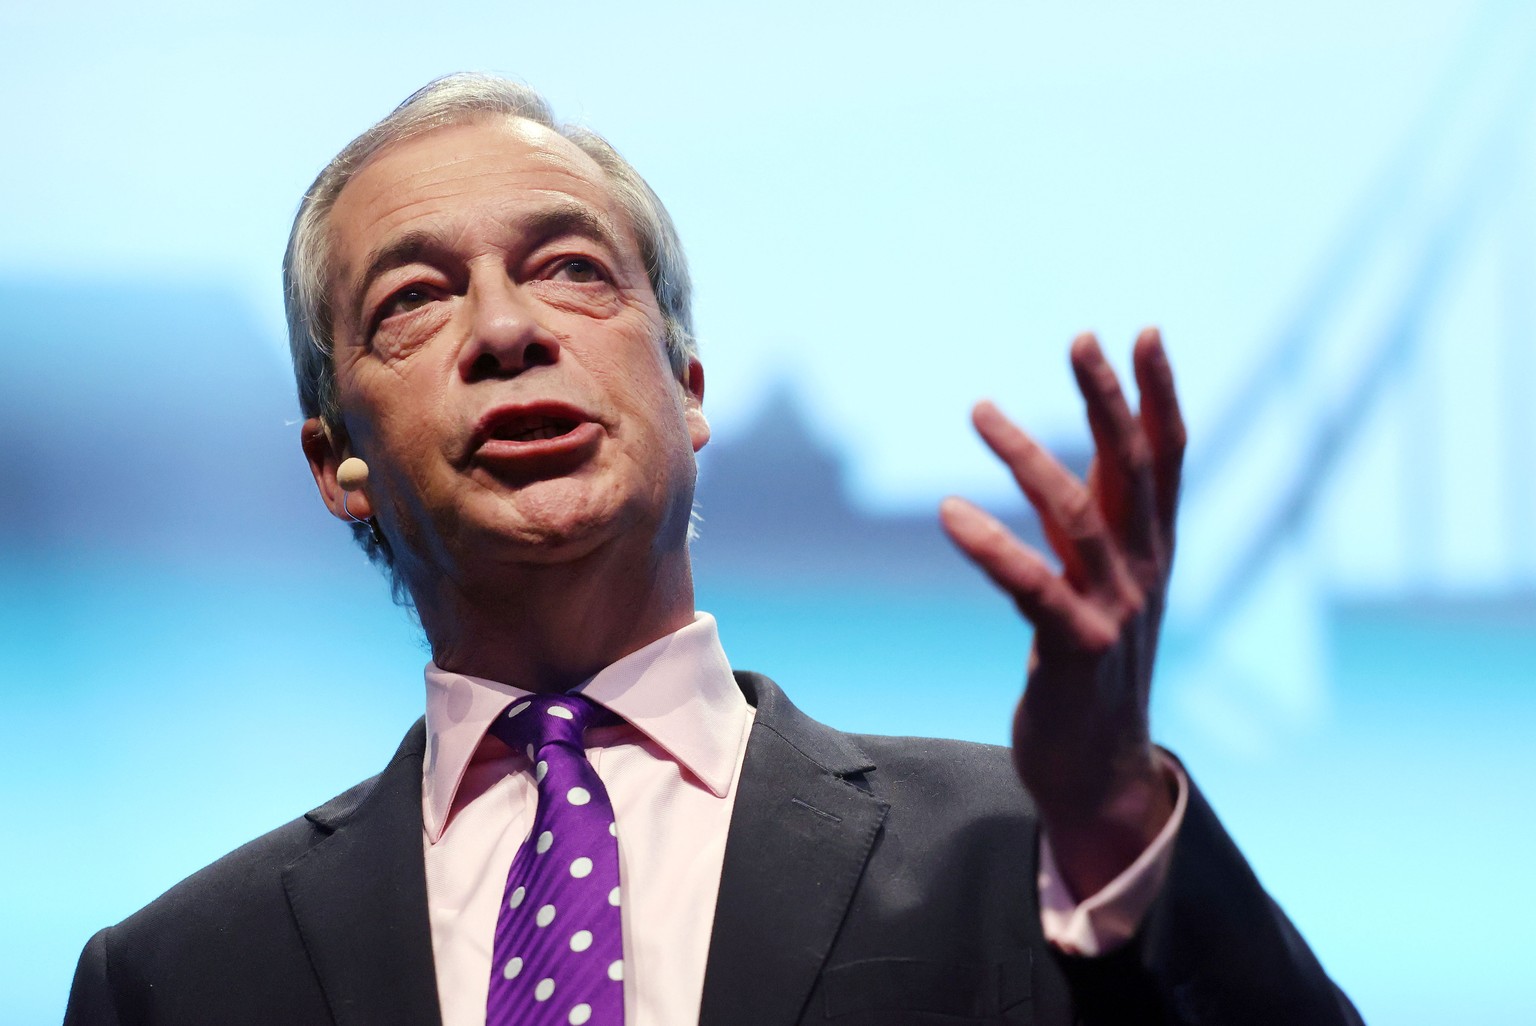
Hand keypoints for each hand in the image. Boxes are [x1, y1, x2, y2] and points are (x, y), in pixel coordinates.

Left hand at [939, 328, 1185, 898]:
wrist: (1098, 772)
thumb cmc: (1090, 671)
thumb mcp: (1096, 587)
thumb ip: (1086, 527)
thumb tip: (1060, 464)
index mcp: (1152, 553)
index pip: (1166, 459)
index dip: (1158, 395)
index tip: (1145, 332)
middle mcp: (1144, 574)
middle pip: (1134, 470)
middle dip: (1108, 399)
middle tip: (1080, 337)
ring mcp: (1116, 613)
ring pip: (1078, 517)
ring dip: (1029, 456)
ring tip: (980, 409)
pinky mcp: (1076, 651)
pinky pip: (1031, 586)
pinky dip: (991, 546)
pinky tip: (950, 512)